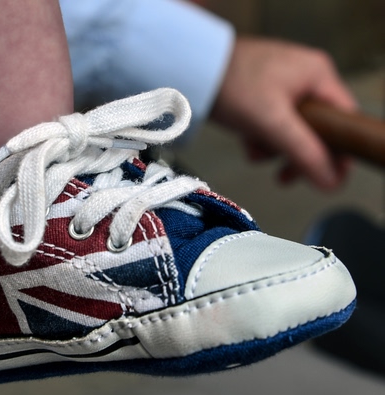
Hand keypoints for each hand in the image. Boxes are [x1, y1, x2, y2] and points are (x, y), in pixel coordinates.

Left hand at [213, 36, 356, 190]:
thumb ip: (303, 152)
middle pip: (317, 128)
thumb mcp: (272, 123)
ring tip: (255, 149)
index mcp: (317, 76)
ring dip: (273, 147)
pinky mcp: (263, 94)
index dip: (338, 152)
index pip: (343, 120)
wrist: (192, 72)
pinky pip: (273, 123)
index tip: (328, 176)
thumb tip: (330, 181)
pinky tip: (246, 141)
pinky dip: (260, 137)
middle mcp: (305, 77)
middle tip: (286, 176)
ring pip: (292, 129)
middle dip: (296, 153)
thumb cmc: (231, 85)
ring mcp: (283, 85)